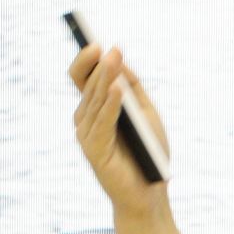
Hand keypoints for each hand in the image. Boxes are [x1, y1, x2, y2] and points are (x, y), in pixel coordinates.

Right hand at [68, 42, 170, 219]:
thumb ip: (133, 88)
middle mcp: (86, 119)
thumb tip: (119, 58)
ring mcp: (87, 135)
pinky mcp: (94, 150)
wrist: (149, 193)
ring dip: (104, 79)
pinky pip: (103, 122)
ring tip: (112, 59)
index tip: (97, 41)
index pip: (83, 77)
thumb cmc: (147, 153)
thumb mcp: (146, 113)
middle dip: (98, 64)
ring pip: (93, 100)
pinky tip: (117, 89)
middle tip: (108, 47)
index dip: (88, 58)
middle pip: (87, 84)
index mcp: (95, 109)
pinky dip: (110, 105)